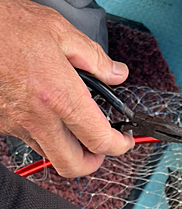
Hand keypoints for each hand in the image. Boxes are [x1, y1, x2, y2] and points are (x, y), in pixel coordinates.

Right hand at [0, 0, 133, 177]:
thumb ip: (93, 57)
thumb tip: (116, 73)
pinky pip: (30, 140)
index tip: (124, 140)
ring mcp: (17, 125)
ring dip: (68, 149)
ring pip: (50, 155)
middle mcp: (38, 118)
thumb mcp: (58, 30)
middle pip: (73, 165)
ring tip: (74, 127)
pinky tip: (47, 114)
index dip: (119, 146)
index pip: (99, 140)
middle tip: (100, 146)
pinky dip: (44, 134)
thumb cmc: (5, 25)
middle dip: (93, 162)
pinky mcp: (2, 124)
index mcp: (59, 96)